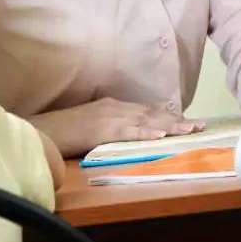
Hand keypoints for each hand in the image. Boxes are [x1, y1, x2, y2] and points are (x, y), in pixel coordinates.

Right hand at [29, 97, 205, 157]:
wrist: (40, 130)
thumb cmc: (61, 131)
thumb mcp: (90, 125)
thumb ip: (108, 127)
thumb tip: (126, 135)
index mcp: (112, 106)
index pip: (146, 110)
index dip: (168, 115)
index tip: (188, 121)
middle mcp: (114, 107)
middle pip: (151, 113)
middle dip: (177, 119)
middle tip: (200, 125)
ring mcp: (108, 116)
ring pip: (145, 119)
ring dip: (170, 124)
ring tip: (190, 129)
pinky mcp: (101, 129)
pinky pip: (127, 130)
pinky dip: (145, 131)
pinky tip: (160, 134)